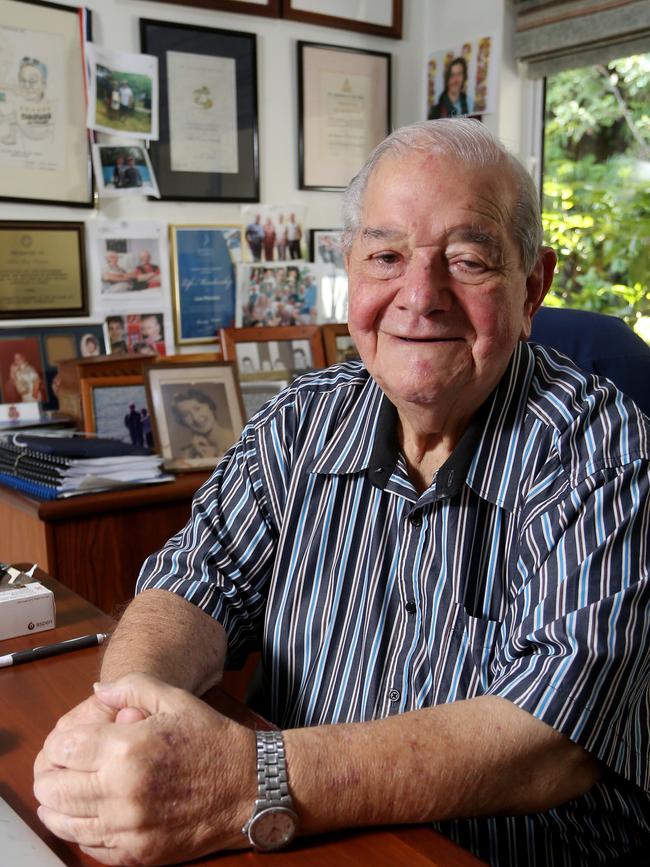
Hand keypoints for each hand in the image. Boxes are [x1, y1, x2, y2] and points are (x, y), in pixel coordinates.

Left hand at [33, 673, 256, 865]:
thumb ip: (130, 687)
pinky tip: (87, 816)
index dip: (59, 744)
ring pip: (64, 823)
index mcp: (127, 749)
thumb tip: (96, 691)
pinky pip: (89, 847)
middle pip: (54, 789)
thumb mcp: (174, 698)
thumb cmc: (211, 738)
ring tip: (67, 791)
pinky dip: (79, 831)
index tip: (69, 742)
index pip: (63, 749)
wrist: (250, 785)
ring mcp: (128, 828)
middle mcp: (121, 792)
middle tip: (60, 767)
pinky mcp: (137, 854)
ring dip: (56, 807)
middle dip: (50, 775)